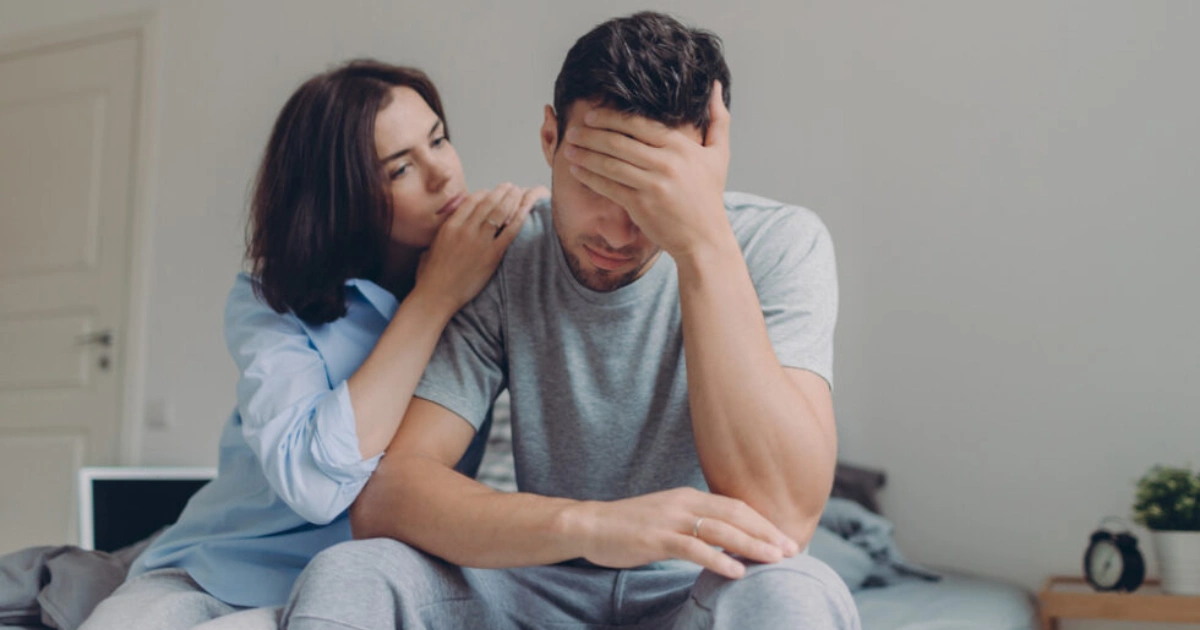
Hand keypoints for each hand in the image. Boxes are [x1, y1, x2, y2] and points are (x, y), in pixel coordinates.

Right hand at [414, 183, 539, 312]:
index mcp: (450, 226)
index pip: (471, 201)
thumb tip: (449, 226)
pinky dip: (518, 219)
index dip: (484, 194)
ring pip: (500, 212)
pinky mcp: (491, 255)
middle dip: (501, 192)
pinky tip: (525, 211)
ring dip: (512, 199)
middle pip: (488, 202)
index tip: (492, 192)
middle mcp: (465, 230)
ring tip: (519, 192)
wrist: (436, 295)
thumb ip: (443, 233)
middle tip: (510, 187)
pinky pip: (509, 232)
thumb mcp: (431, 246)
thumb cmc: (431, 276)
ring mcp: (479, 242)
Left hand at [562, 81, 730, 257]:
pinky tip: (576, 170)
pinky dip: (590, 177)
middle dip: (591, 134)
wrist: (705, 238)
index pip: (638, 124)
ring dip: (585, 154)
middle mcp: (666, 163)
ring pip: (610, 163)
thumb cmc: (709, 195)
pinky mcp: (640, 205)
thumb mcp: (719, 154)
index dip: (611, 118)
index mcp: (681, 146)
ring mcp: (652, 185)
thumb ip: (718, 119)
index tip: (592, 115)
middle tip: (573, 130)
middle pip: (619, 142)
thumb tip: (715, 86)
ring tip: (568, 148)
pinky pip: (609, 187)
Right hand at [571, 487, 799, 579]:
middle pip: (736, 514)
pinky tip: (737, 571)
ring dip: (751, 545)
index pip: (736, 506)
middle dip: (766, 532)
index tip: (784, 538)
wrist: (590, 525)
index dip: (763, 522)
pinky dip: (718, 559)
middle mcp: (684, 503)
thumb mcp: (667, 517)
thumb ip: (694, 523)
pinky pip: (694, 548)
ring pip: (721, 530)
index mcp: (689, 496)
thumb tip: (724, 538)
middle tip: (792, 549)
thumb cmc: (629, 526)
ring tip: (775, 559)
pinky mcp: (657, 538)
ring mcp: (670, 520)